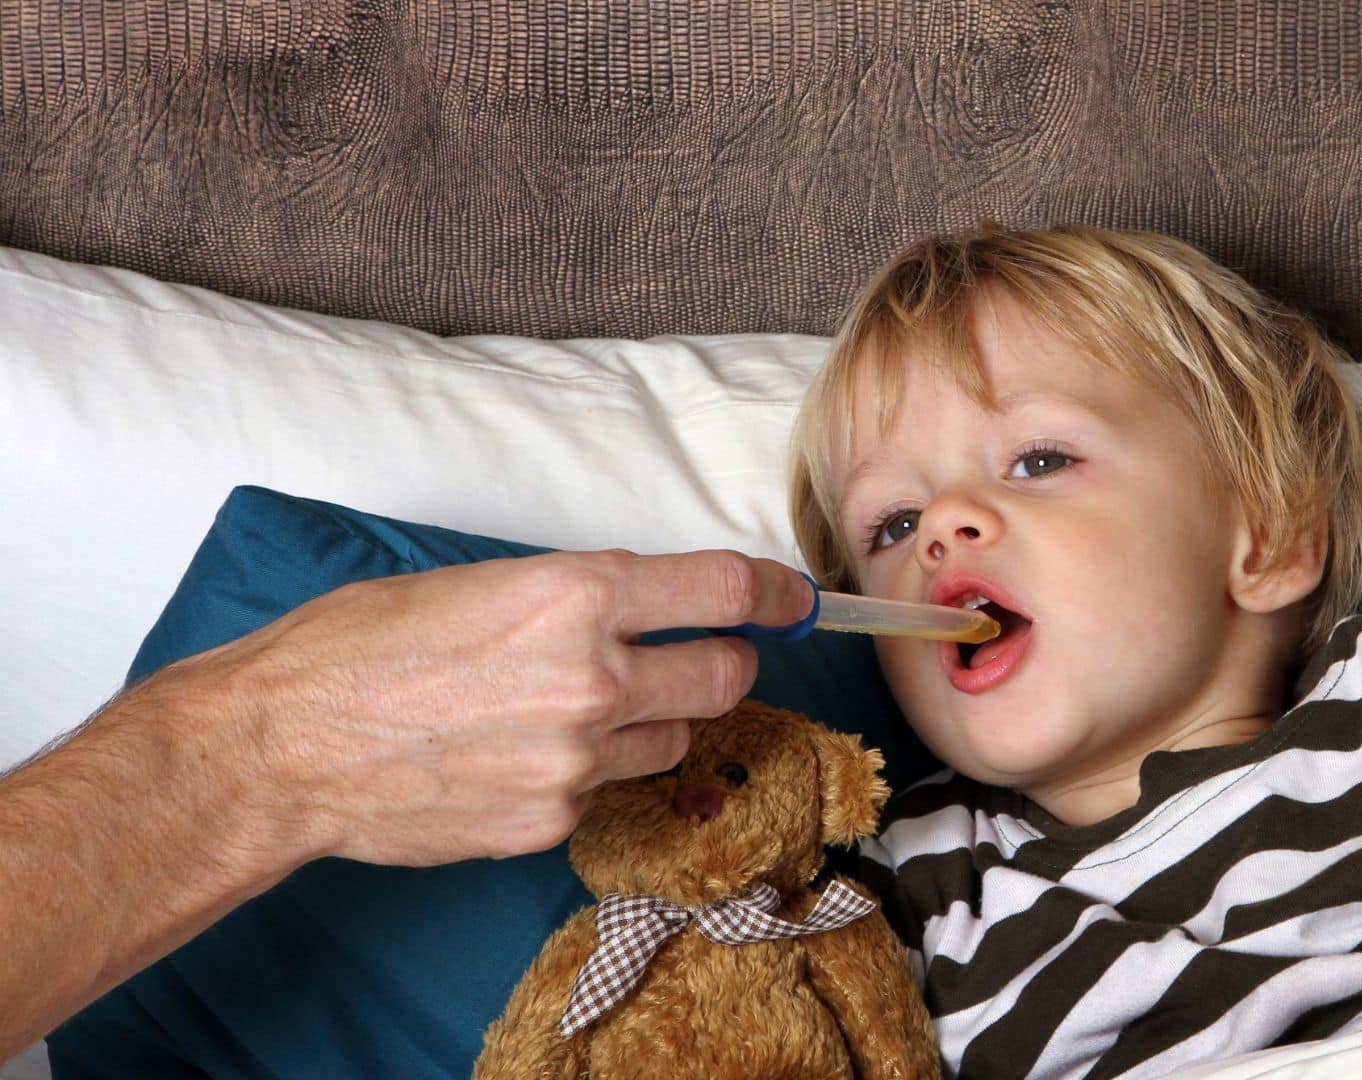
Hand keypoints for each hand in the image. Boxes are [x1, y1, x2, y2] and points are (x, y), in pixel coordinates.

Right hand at [147, 548, 813, 866]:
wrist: (284, 748)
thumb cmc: (356, 650)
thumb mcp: (476, 583)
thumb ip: (575, 594)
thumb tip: (645, 601)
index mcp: (574, 595)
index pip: (724, 588)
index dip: (774, 591)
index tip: (793, 598)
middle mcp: (593, 676)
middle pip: (726, 672)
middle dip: (724, 660)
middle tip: (697, 653)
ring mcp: (579, 758)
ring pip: (678, 737)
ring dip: (656, 719)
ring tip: (582, 707)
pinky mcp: (556, 818)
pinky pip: (613, 789)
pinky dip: (593, 771)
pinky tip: (526, 755)